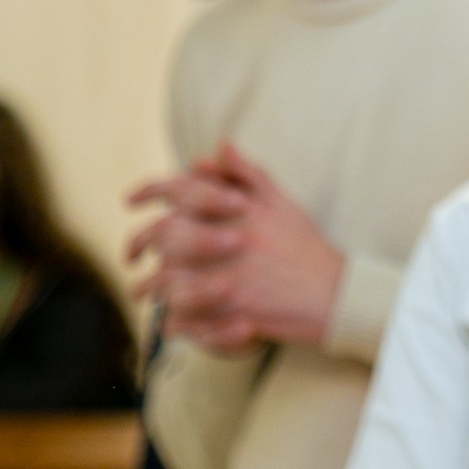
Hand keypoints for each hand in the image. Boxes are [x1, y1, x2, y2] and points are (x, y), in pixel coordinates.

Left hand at [127, 144, 345, 351]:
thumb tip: (217, 148)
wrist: (338, 293)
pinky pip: (185, 318)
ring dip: (147, 287)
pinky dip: (171, 320)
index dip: (151, 189)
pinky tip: (169, 318)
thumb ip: (247, 175)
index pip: (185, 189)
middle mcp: (234, 238)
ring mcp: (234, 275)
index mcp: (242, 210)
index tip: (130, 199)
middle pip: (165, 234)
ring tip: (143, 291)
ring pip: (166, 279)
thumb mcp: (282, 203)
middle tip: (131, 256)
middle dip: (138, 243)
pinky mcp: (236, 311)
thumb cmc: (306, 248)